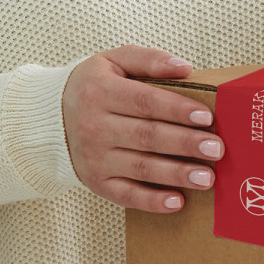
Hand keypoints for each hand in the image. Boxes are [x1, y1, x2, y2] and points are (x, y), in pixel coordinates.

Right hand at [62, 45, 225, 212]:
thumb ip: (149, 60)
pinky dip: (152, 201)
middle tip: (216, 149)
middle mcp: (95, 126)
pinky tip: (177, 202)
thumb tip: (185, 68)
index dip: (176, 109)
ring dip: (176, 174)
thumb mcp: (113, 62)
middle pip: (147, 136)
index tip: (207, 116)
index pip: (144, 101)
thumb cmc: (94, 87)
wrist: (47, 119)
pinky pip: (126, 195)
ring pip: (141, 167)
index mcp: (101, 92)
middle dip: (185, 143)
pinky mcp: (97, 182)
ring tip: (207, 178)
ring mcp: (95, 158)